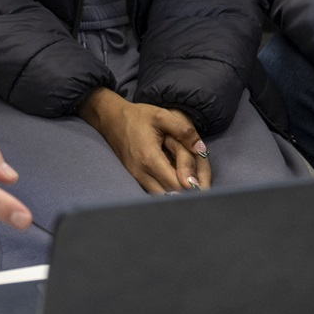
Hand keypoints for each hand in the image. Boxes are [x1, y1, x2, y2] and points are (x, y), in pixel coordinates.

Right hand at [78, 88, 209, 193]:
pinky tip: (175, 184)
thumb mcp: (162, 116)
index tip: (203, 185)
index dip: (192, 187)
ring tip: (188, 187)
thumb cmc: (138, 117)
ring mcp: (136, 177)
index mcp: (150, 159)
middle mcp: (141, 173)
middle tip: (199, 188)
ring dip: (175, 195)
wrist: (111, 119)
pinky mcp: (134, 178)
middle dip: (186, 194)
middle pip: (169, 197)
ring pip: (160, 198)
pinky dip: (166, 192)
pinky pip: (152, 192)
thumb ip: (184, 131)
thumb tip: (202, 150)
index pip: (176, 185)